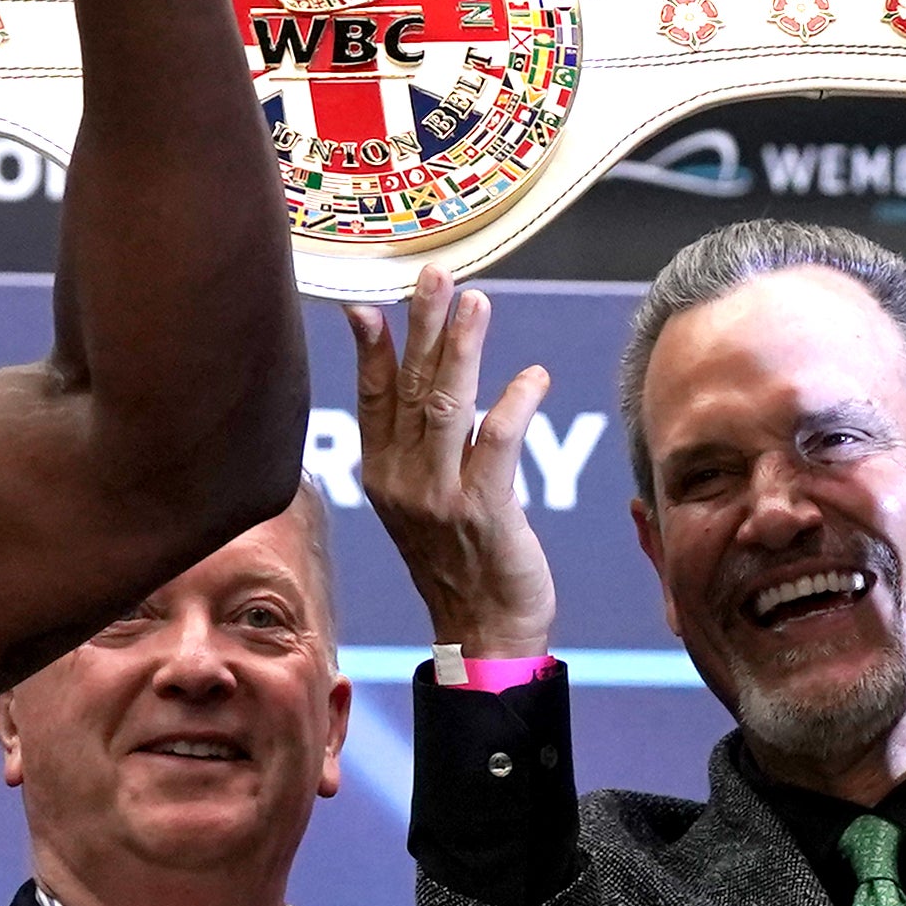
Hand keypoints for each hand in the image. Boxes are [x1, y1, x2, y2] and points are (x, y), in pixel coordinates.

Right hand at [342, 269, 557, 659]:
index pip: (373, 395)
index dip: (372, 345)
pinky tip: (534, 375)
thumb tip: (419, 377)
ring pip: (447, 404)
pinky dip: (515, 402)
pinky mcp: (483, 510)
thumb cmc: (460, 561)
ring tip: (477, 302)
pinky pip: (495, 441)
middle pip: (410, 385)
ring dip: (464, 349)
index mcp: (382, 474)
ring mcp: (439, 496)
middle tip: (436, 273)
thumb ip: (419, 438)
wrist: (482, 631)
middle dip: (424, 325)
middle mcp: (402, 481)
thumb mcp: (422, 497)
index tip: (372, 299)